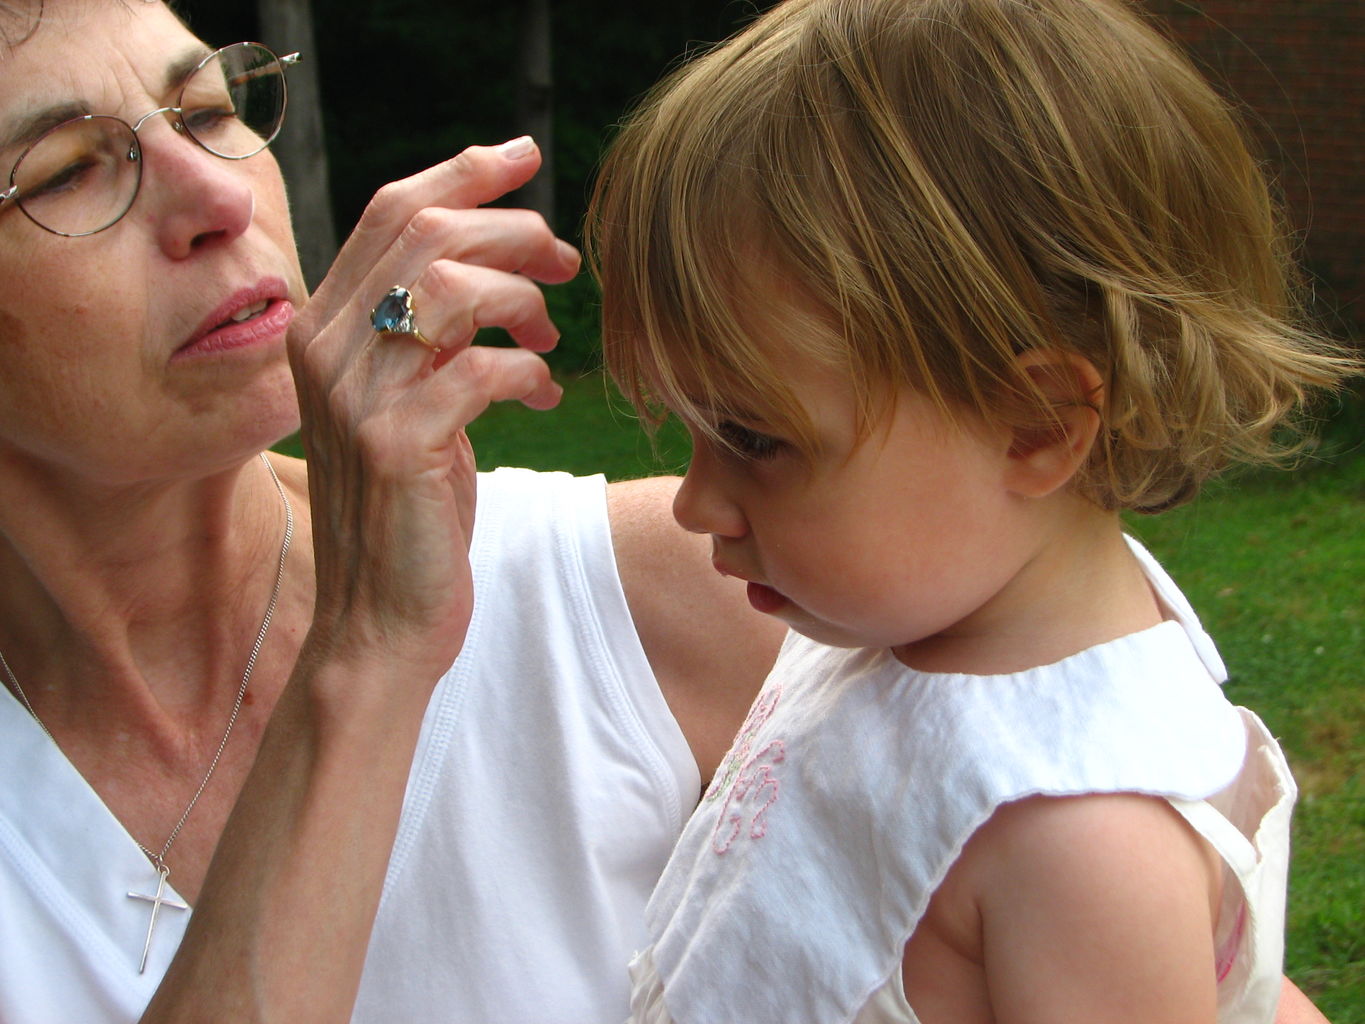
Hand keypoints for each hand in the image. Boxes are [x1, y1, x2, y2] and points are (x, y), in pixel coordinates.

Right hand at [288, 138, 579, 691]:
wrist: (379, 625)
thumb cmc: (411, 515)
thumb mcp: (412, 407)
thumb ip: (428, 338)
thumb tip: (497, 270)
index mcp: (324, 331)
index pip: (392, 213)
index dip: (463, 174)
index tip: (526, 157)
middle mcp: (324, 351)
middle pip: (424, 233)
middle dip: (511, 230)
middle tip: (566, 261)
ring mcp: (354, 398)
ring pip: (449, 288)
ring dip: (523, 299)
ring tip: (553, 337)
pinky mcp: (395, 446)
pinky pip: (480, 368)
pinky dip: (529, 371)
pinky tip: (545, 398)